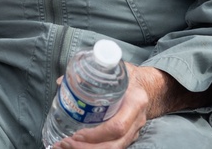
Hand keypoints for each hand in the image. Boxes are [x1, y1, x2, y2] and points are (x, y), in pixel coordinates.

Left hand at [51, 63, 211, 147]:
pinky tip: (76, 145)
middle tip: (64, 143)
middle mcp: (136, 121)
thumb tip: (61, 82)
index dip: (95, 134)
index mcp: (135, 102)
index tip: (76, 134)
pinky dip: (94, 148)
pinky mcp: (128, 136)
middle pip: (114, 145)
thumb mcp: (113, 70)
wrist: (149, 87)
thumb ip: (89, 73)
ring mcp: (133, 131)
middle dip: (87, 148)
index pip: (117, 126)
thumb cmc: (129, 77)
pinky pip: (112, 147)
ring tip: (65, 146)